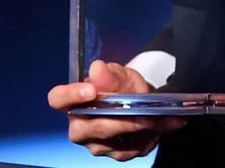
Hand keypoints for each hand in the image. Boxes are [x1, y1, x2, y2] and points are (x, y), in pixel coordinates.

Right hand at [47, 59, 185, 160]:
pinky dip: (152, 134)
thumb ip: (110, 74)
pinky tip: (166, 123)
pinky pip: (133, 148)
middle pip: (89, 128)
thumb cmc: (122, 87)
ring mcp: (96, 145)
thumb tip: (98, 69)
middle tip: (140, 111)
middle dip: (117, 119)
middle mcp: (79, 127)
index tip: (91, 90)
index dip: (71, 95)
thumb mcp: (120, 75)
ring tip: (161, 115)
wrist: (141, 103)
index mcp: (72, 102)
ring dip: (140, 127)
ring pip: (114, 140)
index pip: (58, 99)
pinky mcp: (116, 154)